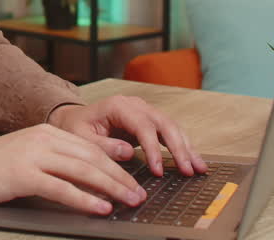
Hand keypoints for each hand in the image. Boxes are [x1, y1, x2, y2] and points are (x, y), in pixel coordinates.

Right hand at [0, 124, 146, 214]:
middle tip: (140, 194)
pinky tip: (101, 208)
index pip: (90, 148)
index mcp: (45, 132)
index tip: (134, 179)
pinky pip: (62, 188)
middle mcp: (42, 139)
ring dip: (111, 188)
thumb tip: (86, 181)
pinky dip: (85, 199)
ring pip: (83, 171)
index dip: (116, 164)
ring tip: (130, 202)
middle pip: (92, 158)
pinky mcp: (23, 175)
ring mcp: (33, 155)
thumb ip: (54, 163)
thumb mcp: (26, 158)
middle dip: (121, 177)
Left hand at [49, 96, 208, 177]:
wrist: (74, 118)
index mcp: (118, 105)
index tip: (158, 170)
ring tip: (199, 168)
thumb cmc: (76, 128)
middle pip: (164, 123)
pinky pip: (169, 131)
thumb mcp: (81, 138)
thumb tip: (129, 153)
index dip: (153, 148)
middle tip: (188, 170)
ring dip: (187, 147)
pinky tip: (192, 160)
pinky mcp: (149, 120)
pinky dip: (182, 145)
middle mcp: (135, 104)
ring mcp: (144, 110)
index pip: (143, 126)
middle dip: (179, 147)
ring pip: (171, 126)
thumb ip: (103, 146)